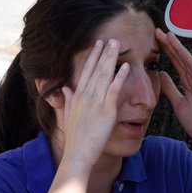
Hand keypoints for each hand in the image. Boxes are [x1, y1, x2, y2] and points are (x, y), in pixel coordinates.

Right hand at [59, 39, 128, 172]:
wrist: (77, 154)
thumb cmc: (74, 140)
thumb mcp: (67, 117)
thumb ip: (67, 101)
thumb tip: (65, 88)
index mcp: (77, 97)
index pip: (86, 72)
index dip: (92, 57)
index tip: (97, 45)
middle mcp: (85, 96)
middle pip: (96, 69)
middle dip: (103, 52)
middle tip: (110, 38)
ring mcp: (96, 103)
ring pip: (104, 75)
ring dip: (111, 58)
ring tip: (118, 45)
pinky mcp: (106, 111)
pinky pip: (114, 90)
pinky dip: (120, 77)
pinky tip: (126, 66)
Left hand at [155, 29, 191, 147]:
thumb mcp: (178, 103)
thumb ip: (170, 89)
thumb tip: (161, 75)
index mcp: (188, 82)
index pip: (175, 63)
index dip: (166, 51)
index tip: (155, 40)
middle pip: (180, 58)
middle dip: (169, 44)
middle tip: (157, 31)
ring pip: (186, 60)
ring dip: (177, 47)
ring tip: (166, 35)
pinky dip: (187, 59)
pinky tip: (179, 50)